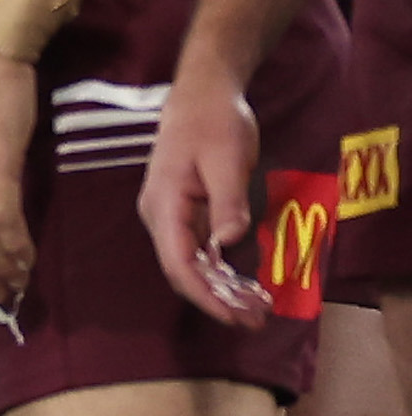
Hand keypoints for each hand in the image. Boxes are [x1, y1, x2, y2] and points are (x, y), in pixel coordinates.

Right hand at [139, 66, 272, 326]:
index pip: (178, 261)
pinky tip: (242, 284)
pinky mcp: (184, 211)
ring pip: (189, 263)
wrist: (203, 94)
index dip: (205, 294)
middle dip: (215, 299)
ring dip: (219, 289)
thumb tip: (230, 242)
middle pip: (181, 269)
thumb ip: (228, 200)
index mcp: (164, 202)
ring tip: (254, 310)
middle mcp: (160, 213)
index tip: (234, 316)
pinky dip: (219, 271)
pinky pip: (197, 250)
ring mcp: (170, 213)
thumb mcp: (227, 158)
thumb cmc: (214, 122)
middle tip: (255, 321)